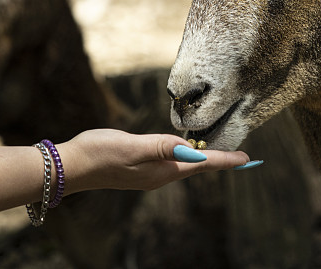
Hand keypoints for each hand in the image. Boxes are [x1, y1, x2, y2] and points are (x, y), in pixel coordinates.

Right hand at [58, 129, 257, 191]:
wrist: (72, 165)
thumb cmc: (100, 153)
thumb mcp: (132, 147)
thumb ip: (161, 146)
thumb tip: (191, 149)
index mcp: (162, 171)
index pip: (202, 164)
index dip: (225, 160)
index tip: (248, 159)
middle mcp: (159, 175)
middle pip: (198, 166)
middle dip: (220, 161)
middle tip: (242, 158)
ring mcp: (149, 173)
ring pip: (185, 165)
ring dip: (204, 159)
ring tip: (221, 154)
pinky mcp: (139, 167)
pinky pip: (172, 162)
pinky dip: (187, 156)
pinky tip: (186, 151)